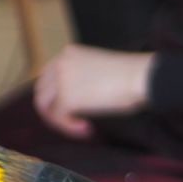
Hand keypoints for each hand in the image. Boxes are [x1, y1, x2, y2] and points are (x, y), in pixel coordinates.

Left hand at [33, 44, 152, 138]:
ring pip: (45, 106)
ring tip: (80, 127)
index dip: (56, 95)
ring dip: (60, 120)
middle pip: (42, 91)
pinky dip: (70, 127)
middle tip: (71, 121)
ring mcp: (61, 80)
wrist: (140, 77)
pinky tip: (87, 128)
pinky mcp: (66, 98)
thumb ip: (81, 78)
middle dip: (53, 109)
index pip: (49, 76)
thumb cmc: (130, 75)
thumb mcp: (98, 69)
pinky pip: (59, 118)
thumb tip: (75, 100)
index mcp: (69, 53)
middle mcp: (60, 63)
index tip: (73, 107)